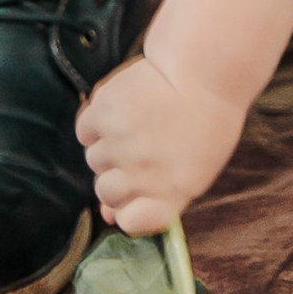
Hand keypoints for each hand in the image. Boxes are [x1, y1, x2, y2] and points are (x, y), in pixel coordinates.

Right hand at [75, 50, 246, 235]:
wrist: (204, 71)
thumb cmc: (207, 123)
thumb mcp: (194, 171)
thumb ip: (154, 200)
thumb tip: (108, 216)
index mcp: (170, 193)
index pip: (129, 222)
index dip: (129, 208)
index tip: (139, 190)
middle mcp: (141, 174)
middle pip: (105, 192)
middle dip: (117, 176)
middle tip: (138, 150)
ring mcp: (120, 144)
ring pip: (93, 160)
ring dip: (108, 147)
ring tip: (135, 125)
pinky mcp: (103, 112)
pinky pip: (84, 131)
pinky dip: (96, 124)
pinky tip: (120, 112)